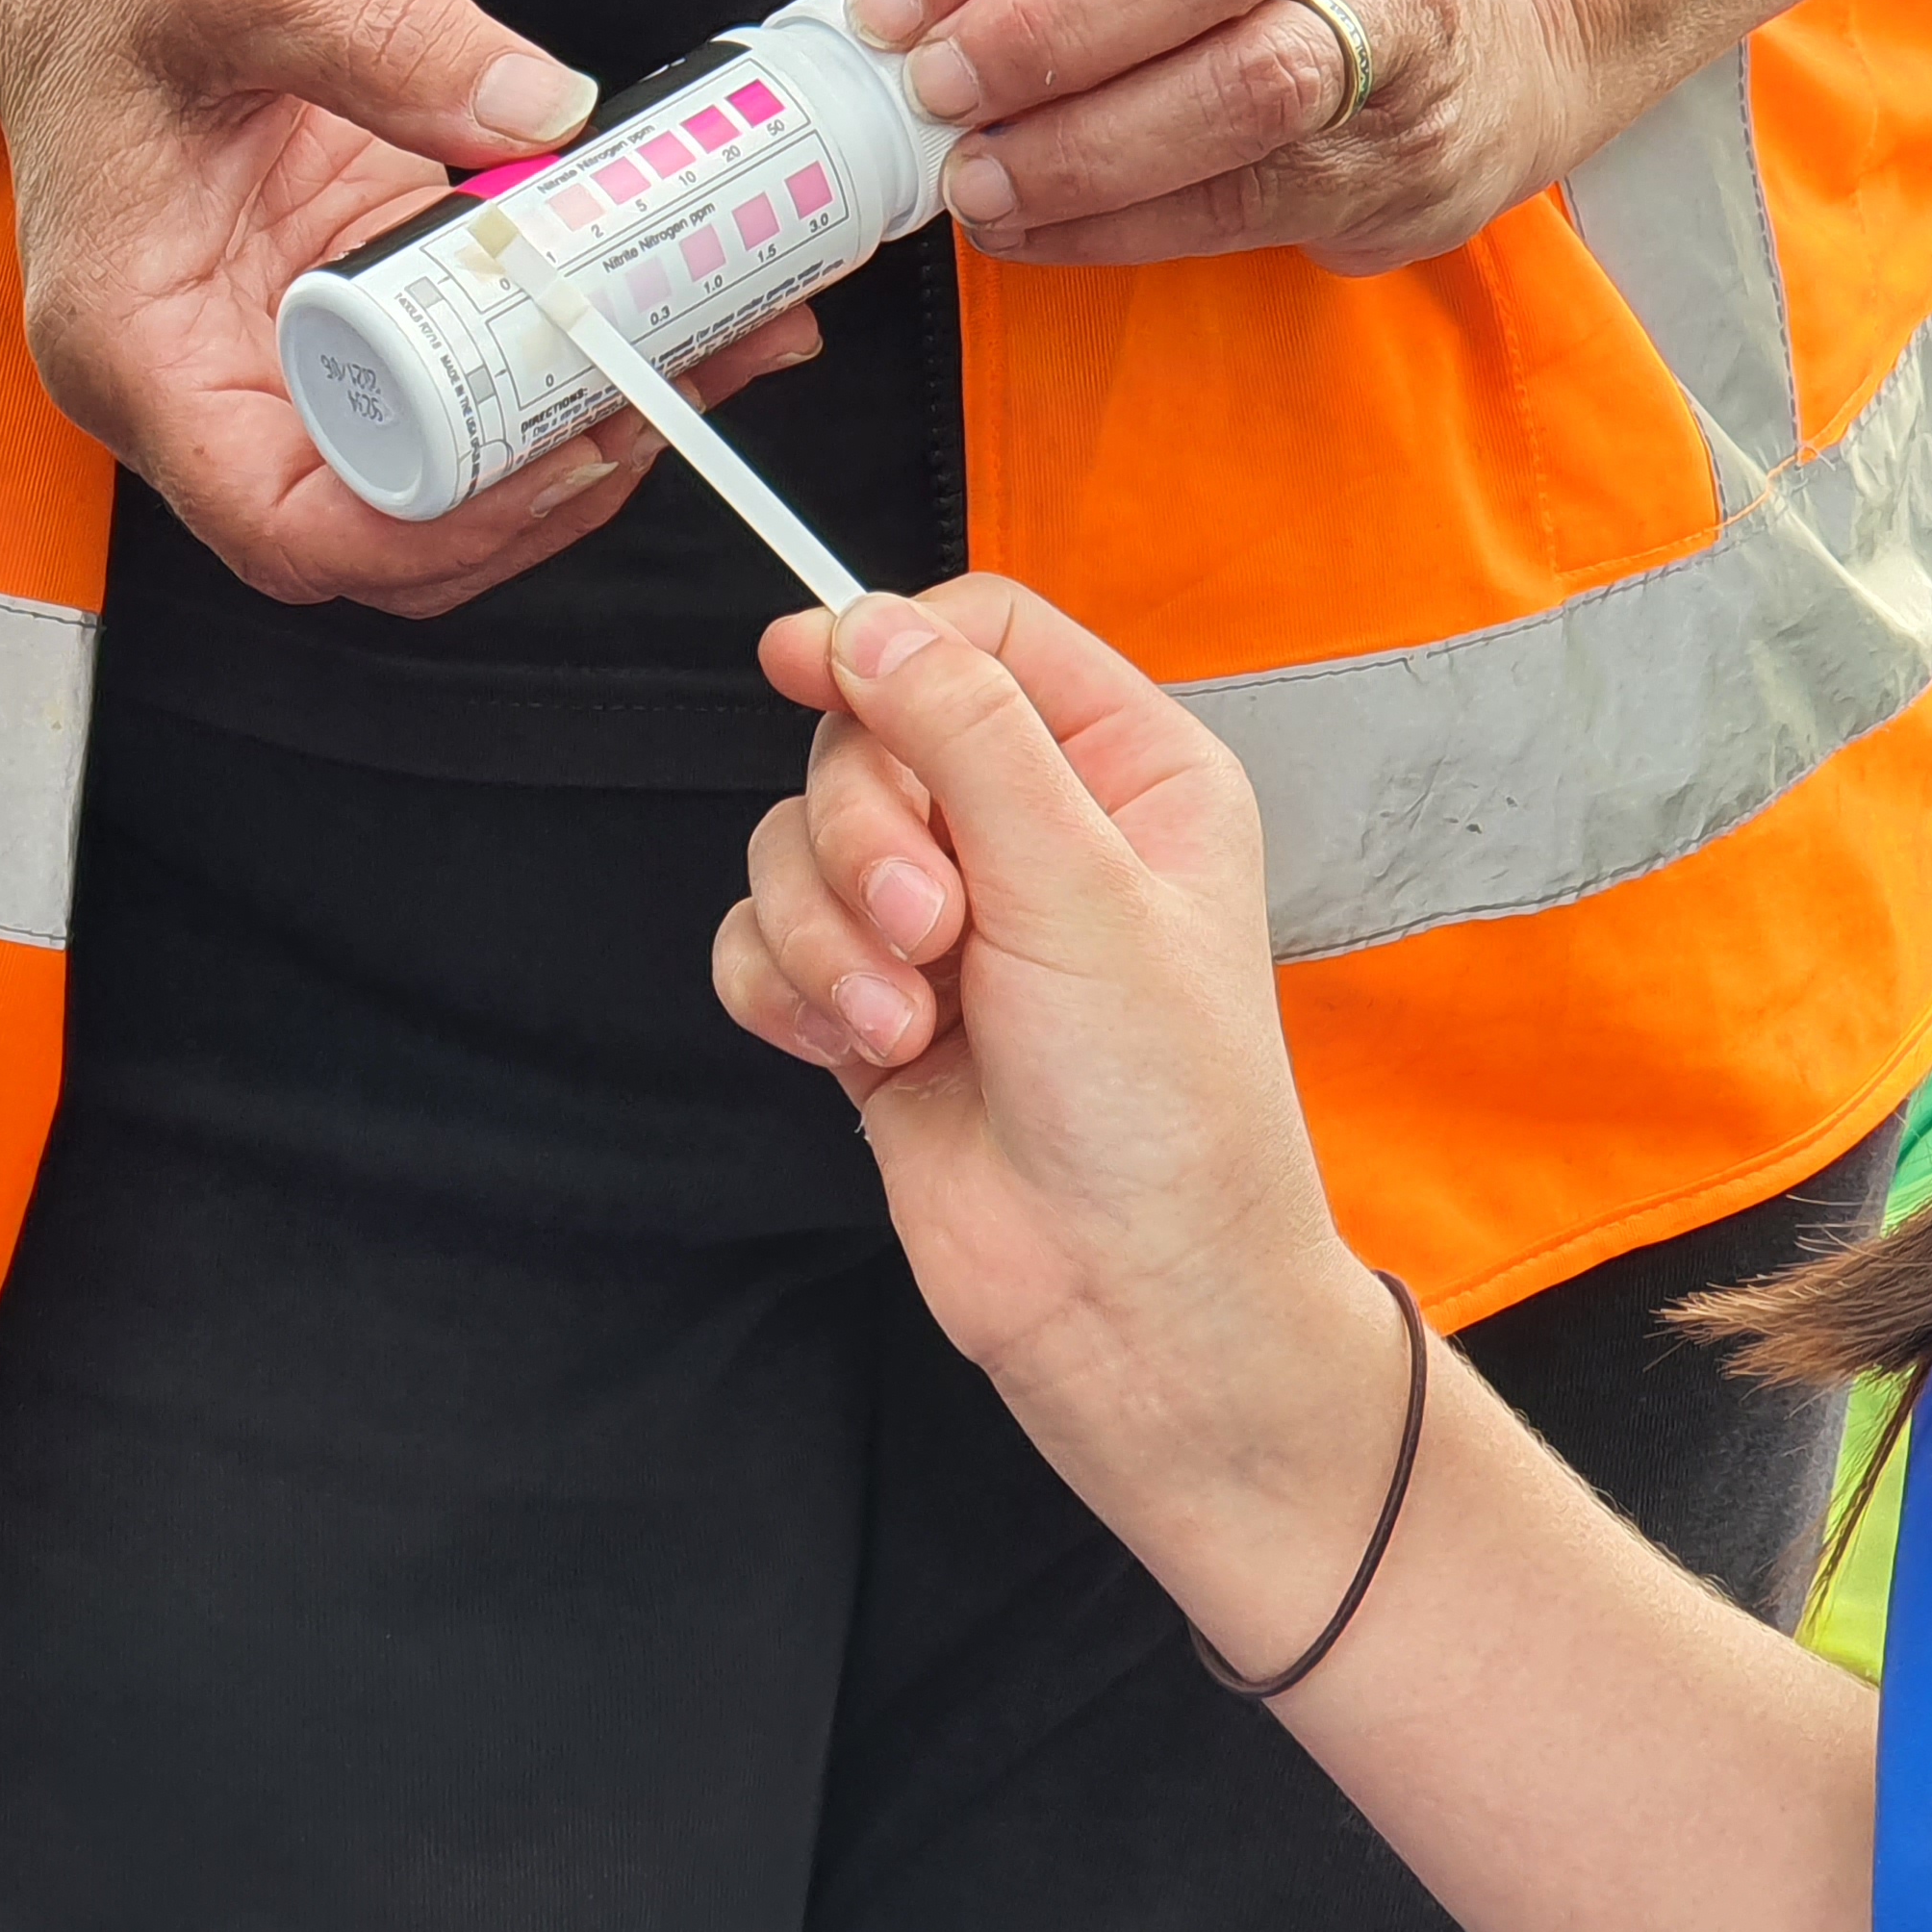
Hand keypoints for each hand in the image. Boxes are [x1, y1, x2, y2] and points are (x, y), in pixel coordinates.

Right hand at [0, 0, 821, 613]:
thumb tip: (548, 112)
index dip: (434, 527)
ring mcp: (274, 365)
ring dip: (574, 441)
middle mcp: (203, 390)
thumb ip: (387, 36)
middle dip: (536, 493)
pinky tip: (665, 308)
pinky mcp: (339, 318)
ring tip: (708, 351)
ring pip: (435, 479)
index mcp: (140, 352)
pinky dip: (557, 366)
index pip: (284, 527)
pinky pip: (456, 387)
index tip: (560, 455)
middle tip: (661, 401)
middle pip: (382, 534)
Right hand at [711, 577, 1388, 1492]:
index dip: (888, 641)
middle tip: (929, 925)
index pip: (984, 632)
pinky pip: (763, 943)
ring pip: (798, 846)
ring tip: (906, 1017)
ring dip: (827, 932)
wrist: (1132, 1305)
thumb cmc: (1168, 1117)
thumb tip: (865, 626)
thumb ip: (967, 735)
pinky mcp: (871, 1006)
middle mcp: (1032, 833)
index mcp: (1126, 773)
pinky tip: (856, 1049)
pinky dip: (787, 991)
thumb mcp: (1081, 889)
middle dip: (864, 833)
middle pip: (865, 737)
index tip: (801, 661)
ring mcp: (945, 924)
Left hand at [839, 0, 1595, 276]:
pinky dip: (1119, 224)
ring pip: (1245, 83)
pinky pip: (1250, 192)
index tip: (887, 6)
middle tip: (938, 93)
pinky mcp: (1405, 138)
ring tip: (977, 183)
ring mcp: (1401, 7)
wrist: (1479, 18)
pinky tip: (1035, 229)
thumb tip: (898, 18)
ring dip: (1084, 149)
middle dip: (1042, 31)